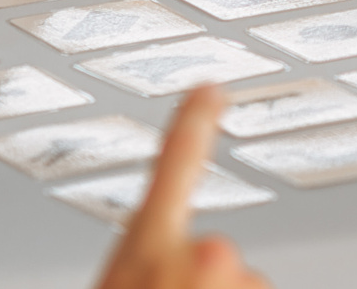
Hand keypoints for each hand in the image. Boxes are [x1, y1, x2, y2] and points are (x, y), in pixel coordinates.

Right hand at [95, 87, 270, 288]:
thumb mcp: (113, 284)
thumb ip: (140, 259)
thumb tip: (155, 260)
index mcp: (149, 246)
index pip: (173, 162)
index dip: (194, 120)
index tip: (210, 88)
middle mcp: (207, 253)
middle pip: (211, 254)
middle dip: (192, 282)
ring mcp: (243, 281)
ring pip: (233, 285)